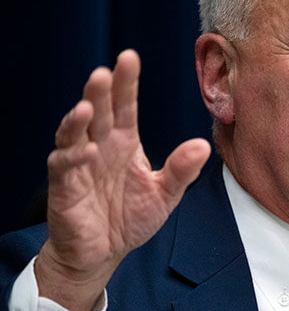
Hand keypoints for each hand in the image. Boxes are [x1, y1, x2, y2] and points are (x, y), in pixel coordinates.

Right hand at [35, 50, 210, 310]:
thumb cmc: (131, 217)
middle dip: (100, 91)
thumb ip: (181, 170)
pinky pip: (64, 166)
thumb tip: (203, 145)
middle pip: (99, 111)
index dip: (127, 82)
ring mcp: (80, 164)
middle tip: (104, 72)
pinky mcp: (65, 186)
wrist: (104, 252)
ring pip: (74, 132)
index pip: (126, 105)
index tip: (129, 57)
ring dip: (79, 118)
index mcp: (125, 141)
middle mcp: (101, 145)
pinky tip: (86, 150)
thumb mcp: (164, 194)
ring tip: (88, 106)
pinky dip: (73, 157)